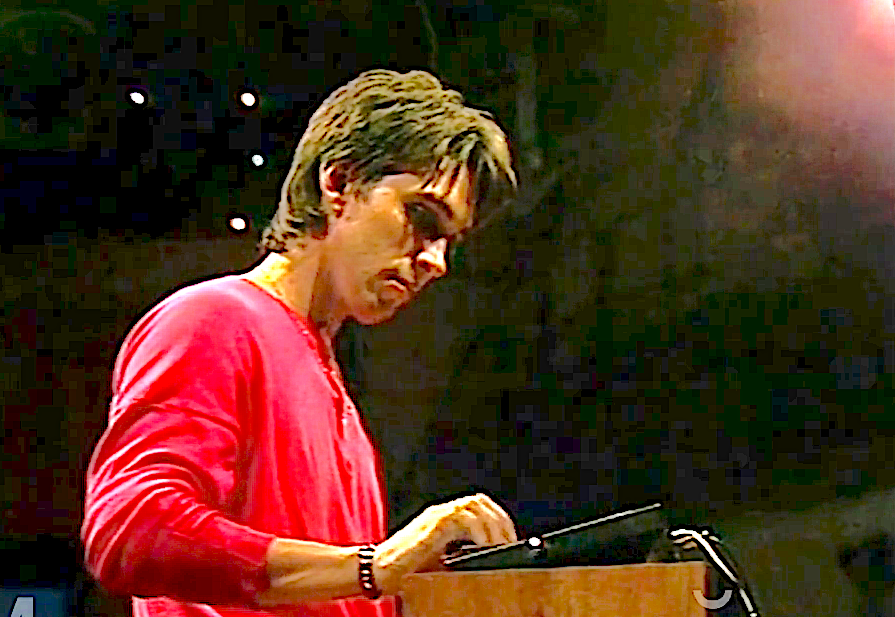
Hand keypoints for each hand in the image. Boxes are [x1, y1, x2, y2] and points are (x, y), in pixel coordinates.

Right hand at [372, 494, 516, 593]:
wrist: (376, 572)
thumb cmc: (405, 571)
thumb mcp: (442, 562)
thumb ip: (462, 555)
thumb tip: (490, 562)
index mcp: (444, 518)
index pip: (480, 506)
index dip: (498, 519)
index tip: (510, 539)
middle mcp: (441, 512)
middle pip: (480, 501)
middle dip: (499, 521)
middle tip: (509, 544)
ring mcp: (435, 516)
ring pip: (474, 505)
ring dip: (491, 525)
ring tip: (498, 546)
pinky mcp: (431, 525)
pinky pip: (461, 518)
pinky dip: (477, 531)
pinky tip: (483, 546)